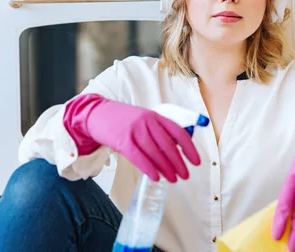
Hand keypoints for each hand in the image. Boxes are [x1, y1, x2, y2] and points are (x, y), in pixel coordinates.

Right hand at [65, 94, 200, 182]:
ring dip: (166, 168)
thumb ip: (158, 131)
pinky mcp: (123, 140)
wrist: (98, 114)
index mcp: (156, 116)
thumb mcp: (144, 119)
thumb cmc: (124, 120)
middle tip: (185, 175)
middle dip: (179, 163)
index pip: (178, 132)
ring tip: (173, 179)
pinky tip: (156, 177)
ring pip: (155, 153)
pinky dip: (149, 168)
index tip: (196, 161)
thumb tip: (175, 152)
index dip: (189, 148)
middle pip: (168, 145)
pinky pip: (139, 157)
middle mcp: (147, 122)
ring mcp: (135, 131)